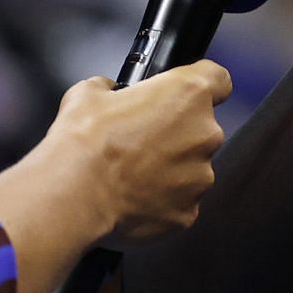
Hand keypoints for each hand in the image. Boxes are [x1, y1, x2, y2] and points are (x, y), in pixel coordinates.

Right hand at [39, 61, 231, 247]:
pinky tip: (133, 198)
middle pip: (201, 129)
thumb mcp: (89, 93)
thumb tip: (109, 92)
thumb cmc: (84, 140)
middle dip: (176, 134)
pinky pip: (180, 202)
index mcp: (189, 95)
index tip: (186, 94)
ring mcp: (201, 176)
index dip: (203, 85)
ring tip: (132, 174)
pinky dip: (161, 201)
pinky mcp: (189, 211)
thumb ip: (111, 88)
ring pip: (192, 168)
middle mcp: (206, 134)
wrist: (74, 193)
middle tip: (140, 142)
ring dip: (170, 169)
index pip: (218, 80)